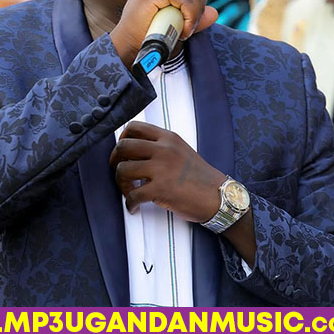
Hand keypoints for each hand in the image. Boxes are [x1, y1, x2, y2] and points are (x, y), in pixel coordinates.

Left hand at [109, 121, 225, 221]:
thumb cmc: (199, 176)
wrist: (219, 196)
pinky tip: (134, 207)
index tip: (122, 152)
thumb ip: (160, 146)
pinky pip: (132, 195)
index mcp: (168, 138)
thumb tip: (133, 149)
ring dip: (120, 183)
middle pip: (123, 146)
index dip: (121, 138)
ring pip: (123, 170)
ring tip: (128, 191)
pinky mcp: (161, 190)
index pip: (134, 127)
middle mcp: (164, 150)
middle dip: (114, 161)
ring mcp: (162, 169)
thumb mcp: (181, 150)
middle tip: (119, 172)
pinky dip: (129, 203)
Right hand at [110, 0, 217, 67]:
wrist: (129, 48)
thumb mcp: (176, 23)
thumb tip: (215, 13)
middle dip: (198, 4)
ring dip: (194, 14)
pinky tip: (183, 31)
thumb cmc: (149, 37)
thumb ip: (194, 16)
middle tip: (190, 26)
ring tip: (185, 30)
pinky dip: (190, 17)